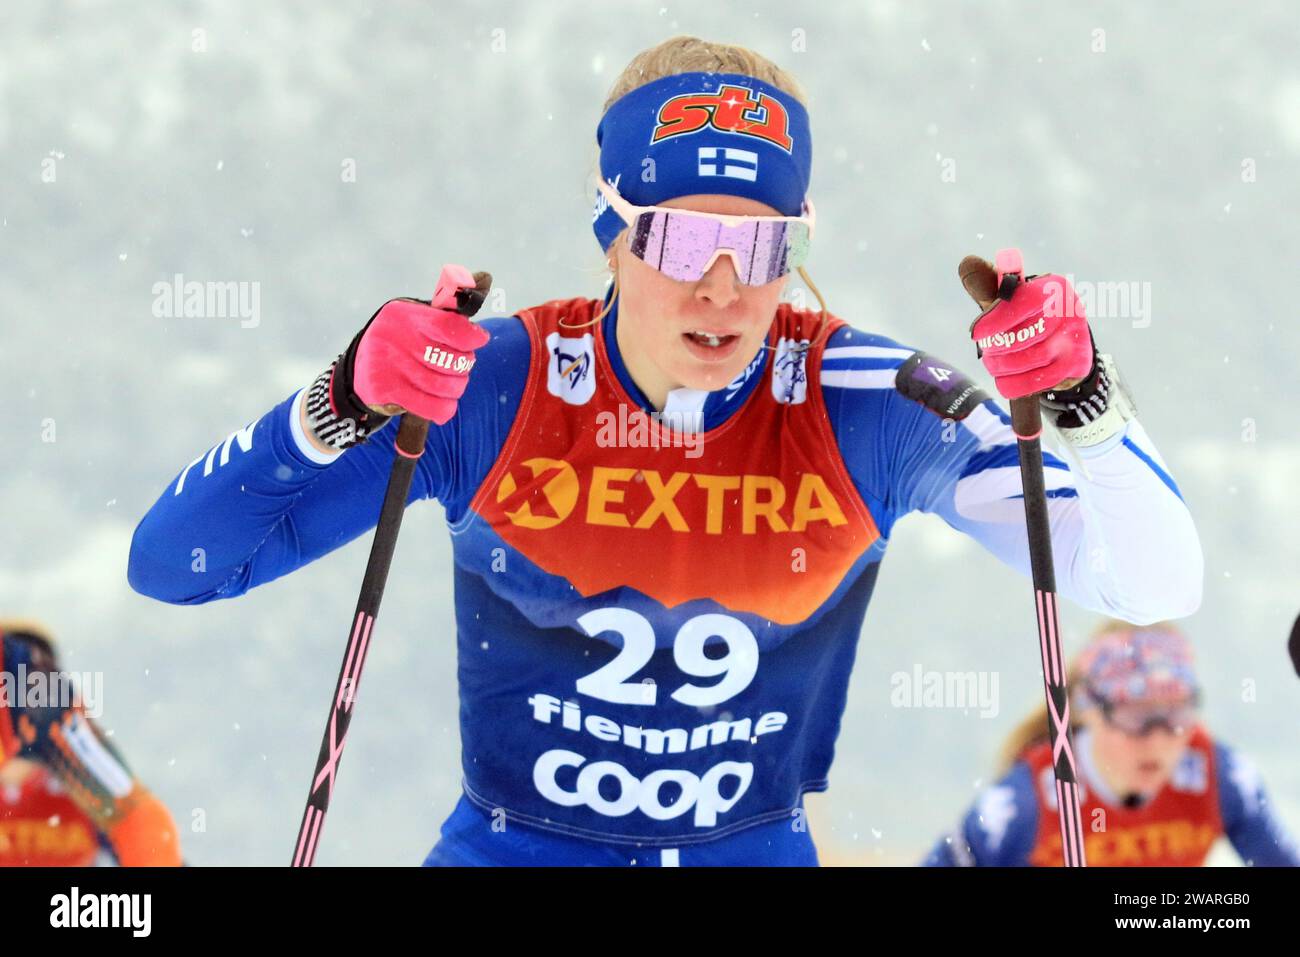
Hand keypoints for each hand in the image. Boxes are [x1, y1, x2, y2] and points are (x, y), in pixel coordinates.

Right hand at [352, 297, 489, 425]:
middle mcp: (393, 336)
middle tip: (460, 365)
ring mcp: (387, 365)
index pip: (450, 326)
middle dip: (464, 365)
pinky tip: (444, 403)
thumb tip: (486, 277)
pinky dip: (445, 408)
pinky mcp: (384, 390)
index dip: (473, 337)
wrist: (361, 371)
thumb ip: (454, 301)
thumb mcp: (422, 316)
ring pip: (444, 386)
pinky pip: (432, 406)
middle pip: (451, 360)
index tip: (480, 339)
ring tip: (453, 383)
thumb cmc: (403, 339)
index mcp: (404, 313)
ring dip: (456, 388)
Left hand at [958, 249, 1092, 399]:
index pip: (1026, 300)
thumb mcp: (1006, 302)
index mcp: (1053, 286)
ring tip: (994, 364)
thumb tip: (967, 262)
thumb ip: (986, 285)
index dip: (998, 318)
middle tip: (987, 351)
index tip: (975, 333)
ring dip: (1004, 366)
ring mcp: (1077, 337)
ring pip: (1032, 358)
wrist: (1060, 349)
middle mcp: (1071, 308)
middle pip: (1028, 332)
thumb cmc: (1026, 319)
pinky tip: (1004, 380)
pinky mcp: (1077, 365)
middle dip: (999, 346)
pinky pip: (1039, 381)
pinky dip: (1015, 384)